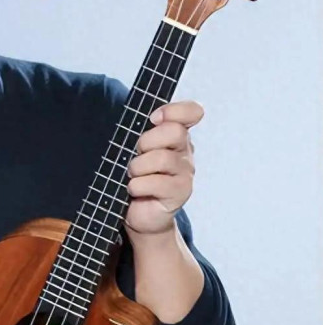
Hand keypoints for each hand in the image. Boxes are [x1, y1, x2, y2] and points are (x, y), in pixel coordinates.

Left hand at [124, 100, 202, 236]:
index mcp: (175, 136)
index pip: (191, 112)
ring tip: (133, 176)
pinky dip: (138, 186)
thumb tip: (143, 119)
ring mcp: (185, 172)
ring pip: (162, 158)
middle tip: (136, 154)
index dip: (173, 111)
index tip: (153, 119)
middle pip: (174, 131)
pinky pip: (156, 183)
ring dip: (138, 167)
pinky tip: (135, 190)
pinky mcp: (180, 193)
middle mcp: (184, 151)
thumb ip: (140, 131)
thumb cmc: (137, 176)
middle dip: (147, 141)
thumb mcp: (135, 149)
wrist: (141, 213)